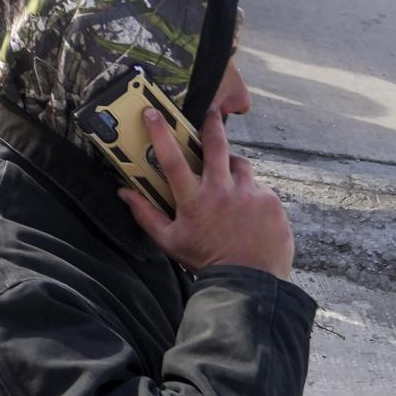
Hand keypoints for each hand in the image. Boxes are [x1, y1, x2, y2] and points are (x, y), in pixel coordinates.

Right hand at [122, 108, 293, 279]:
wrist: (249, 283)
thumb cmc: (206, 260)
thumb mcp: (170, 240)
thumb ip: (146, 214)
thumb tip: (124, 193)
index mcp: (194, 199)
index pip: (172, 158)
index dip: (160, 132)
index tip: (153, 113)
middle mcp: (222, 191)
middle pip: (215, 145)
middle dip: (211, 124)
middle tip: (210, 112)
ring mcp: (250, 194)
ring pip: (241, 166)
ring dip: (234, 168)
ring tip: (231, 183)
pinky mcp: (271, 202)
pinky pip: (261, 189)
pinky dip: (253, 195)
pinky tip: (250, 213)